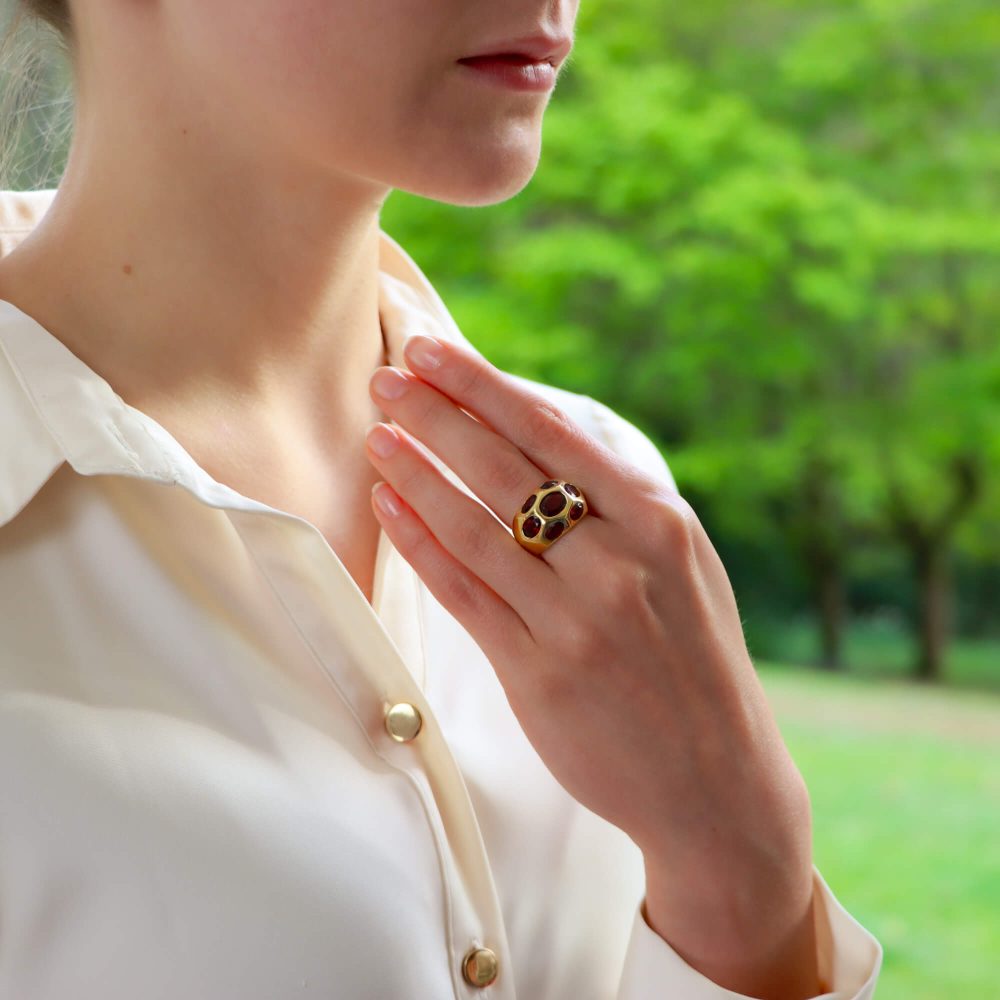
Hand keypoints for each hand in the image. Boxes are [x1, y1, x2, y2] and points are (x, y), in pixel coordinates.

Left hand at [365, 334, 817, 993]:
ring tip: (376, 438)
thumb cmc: (694, 655)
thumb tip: (538, 437)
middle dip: (435, 415)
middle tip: (383, 379)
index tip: (430, 351)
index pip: (550, 431)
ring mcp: (574, 620)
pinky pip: (464, 594)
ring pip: (472, 528)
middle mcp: (616, 561)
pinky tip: (389, 509)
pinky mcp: (538, 674)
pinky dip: (421, 545)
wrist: (716, 776)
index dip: (479, 386)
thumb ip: (621, 504)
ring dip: (416, 475)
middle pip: (503, 469)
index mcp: (657, 520)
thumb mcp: (684, 562)